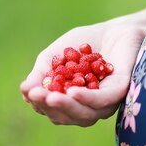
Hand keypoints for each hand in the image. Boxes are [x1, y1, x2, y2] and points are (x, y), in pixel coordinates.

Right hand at [20, 13, 145, 126]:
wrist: (115, 28)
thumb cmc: (84, 44)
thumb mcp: (55, 56)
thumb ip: (41, 73)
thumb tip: (24, 91)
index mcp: (72, 103)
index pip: (53, 110)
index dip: (40, 104)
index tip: (29, 92)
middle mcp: (89, 108)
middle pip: (68, 117)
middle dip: (51, 107)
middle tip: (37, 96)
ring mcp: (106, 102)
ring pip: (85, 114)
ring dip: (66, 106)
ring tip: (51, 97)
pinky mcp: (120, 91)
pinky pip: (102, 100)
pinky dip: (87, 98)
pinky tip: (73, 92)